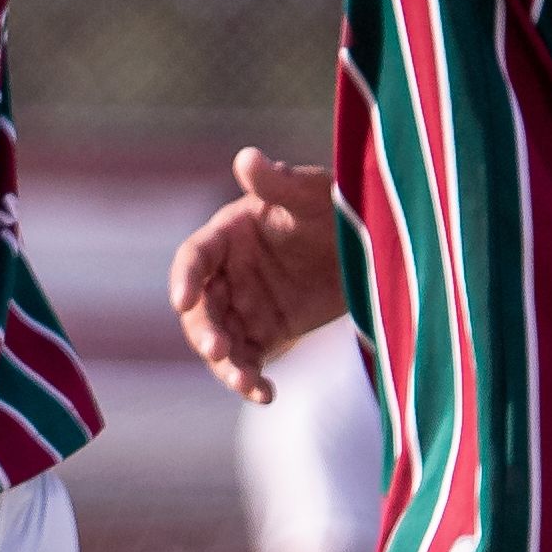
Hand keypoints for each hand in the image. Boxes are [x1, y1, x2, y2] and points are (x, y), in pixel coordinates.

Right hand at [169, 148, 341, 402]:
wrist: (370, 243)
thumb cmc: (335, 206)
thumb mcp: (312, 192)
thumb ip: (279, 181)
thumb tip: (247, 157)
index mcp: (228, 233)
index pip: (195, 257)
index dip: (185, 277)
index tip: (182, 300)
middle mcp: (229, 272)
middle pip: (201, 307)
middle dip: (204, 330)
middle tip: (217, 350)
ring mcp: (246, 304)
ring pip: (221, 340)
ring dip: (226, 365)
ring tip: (248, 383)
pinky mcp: (268, 331)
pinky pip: (250, 361)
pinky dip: (252, 381)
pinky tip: (266, 395)